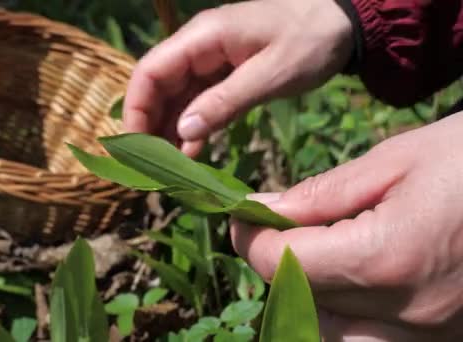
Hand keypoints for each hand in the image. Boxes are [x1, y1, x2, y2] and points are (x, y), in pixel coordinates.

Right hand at [123, 0, 352, 155]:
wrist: (341, 24)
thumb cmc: (310, 42)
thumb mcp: (271, 75)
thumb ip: (225, 103)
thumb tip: (182, 132)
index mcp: (203, 38)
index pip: (150, 71)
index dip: (136, 109)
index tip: (136, 147)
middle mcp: (198, 47)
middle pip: (157, 86)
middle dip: (150, 125)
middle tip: (151, 166)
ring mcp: (209, 60)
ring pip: (174, 96)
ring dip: (168, 130)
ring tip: (167, 167)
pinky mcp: (223, 74)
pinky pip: (196, 101)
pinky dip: (192, 126)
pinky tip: (191, 152)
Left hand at [231, 113, 462, 340]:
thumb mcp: (394, 160)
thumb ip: (321, 194)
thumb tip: (262, 210)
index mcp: (387, 257)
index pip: (279, 263)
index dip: (250, 236)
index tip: (246, 212)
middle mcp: (407, 312)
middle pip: (298, 302)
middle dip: (275, 263)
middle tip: (279, 228)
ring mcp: (431, 334)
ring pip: (331, 336)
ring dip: (307, 298)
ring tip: (318, 255)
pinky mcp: (446, 338)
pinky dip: (347, 319)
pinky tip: (354, 282)